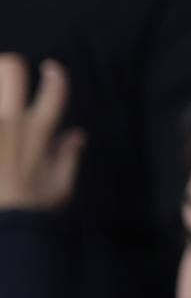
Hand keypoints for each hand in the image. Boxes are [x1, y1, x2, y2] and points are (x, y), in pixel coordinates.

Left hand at [0, 55, 82, 210]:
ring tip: (0, 103)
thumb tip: (76, 134)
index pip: (53, 91)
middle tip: (7, 76)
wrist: (0, 229)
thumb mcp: (58, 189)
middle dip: (8, 68)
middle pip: (9, 69)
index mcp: (38, 132)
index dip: (54, 76)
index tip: (49, 70)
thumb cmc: (29, 212)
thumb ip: (67, 157)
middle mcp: (11, 122)